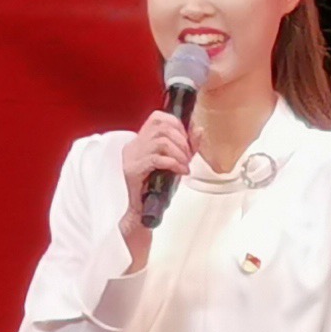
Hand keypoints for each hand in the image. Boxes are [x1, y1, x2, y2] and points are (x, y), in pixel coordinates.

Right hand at [116, 108, 194, 269]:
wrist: (142, 213)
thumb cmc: (157, 189)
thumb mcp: (175, 162)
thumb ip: (187, 146)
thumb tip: (199, 130)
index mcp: (140, 141)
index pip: (157, 118)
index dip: (177, 125)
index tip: (187, 141)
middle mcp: (133, 146)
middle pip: (161, 128)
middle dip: (181, 140)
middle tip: (188, 157)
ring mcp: (131, 157)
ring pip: (161, 141)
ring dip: (179, 152)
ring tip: (184, 164)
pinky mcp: (133, 170)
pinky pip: (157, 158)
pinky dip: (174, 163)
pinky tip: (180, 171)